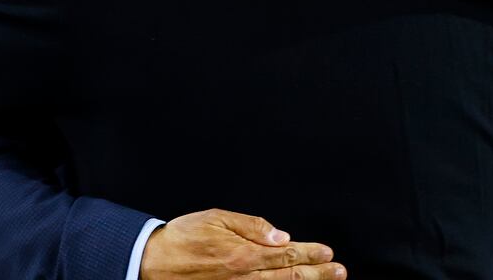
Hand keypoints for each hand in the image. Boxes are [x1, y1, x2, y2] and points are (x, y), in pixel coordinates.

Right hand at [139, 209, 345, 279]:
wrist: (153, 262)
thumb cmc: (182, 238)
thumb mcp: (217, 219)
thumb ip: (251, 226)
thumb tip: (280, 234)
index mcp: (244, 254)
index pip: (286, 253)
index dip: (310, 253)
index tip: (328, 254)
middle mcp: (244, 276)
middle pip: (288, 276)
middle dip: (317, 273)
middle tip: (339, 272)